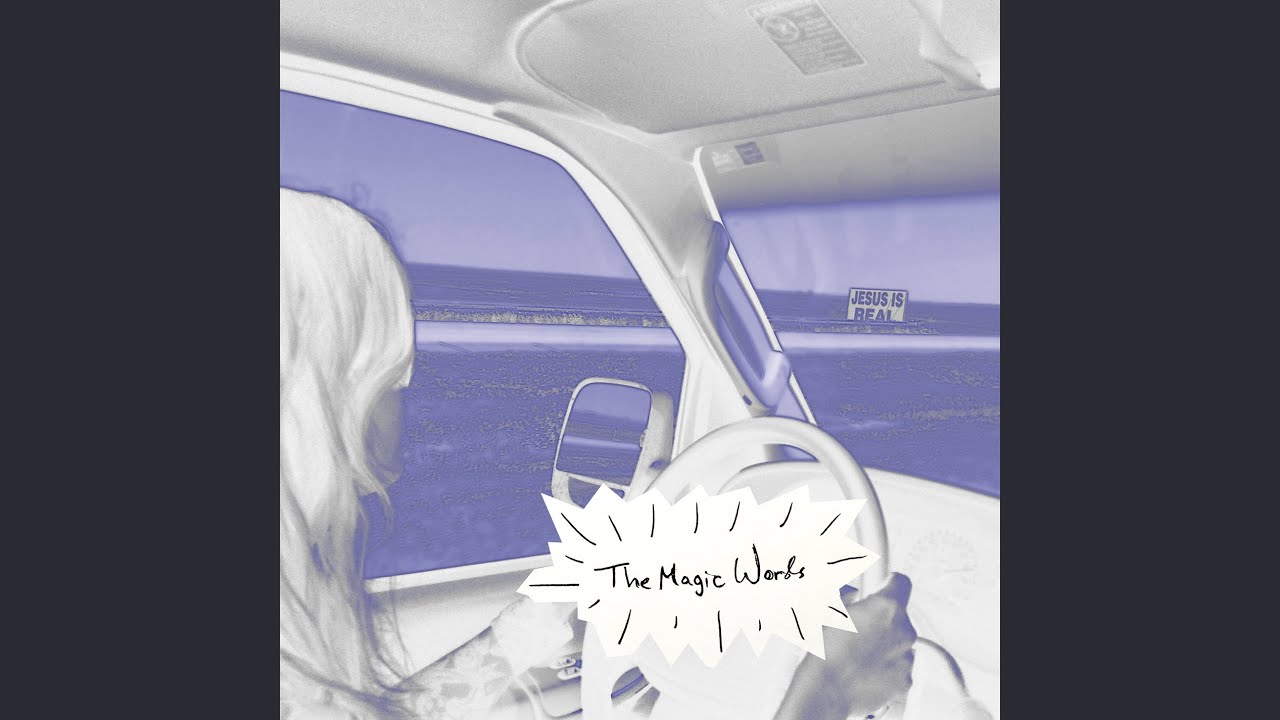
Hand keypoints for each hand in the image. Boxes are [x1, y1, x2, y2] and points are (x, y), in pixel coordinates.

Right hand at [775, 573, 917, 719]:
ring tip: (859, 653)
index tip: (884, 588)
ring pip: (900, 642)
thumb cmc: (826, 650)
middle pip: (900, 616)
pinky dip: (887, 667)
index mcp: (886, 607)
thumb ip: (848, 596)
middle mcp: (904, 630)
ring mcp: (907, 657)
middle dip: (882, 620)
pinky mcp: (905, 679)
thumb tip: (853, 594)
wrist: (827, 690)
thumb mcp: (829, 609)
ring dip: (885, 644)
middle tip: (859, 629)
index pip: (901, 582)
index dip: (890, 584)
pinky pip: (899, 666)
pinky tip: (866, 669)